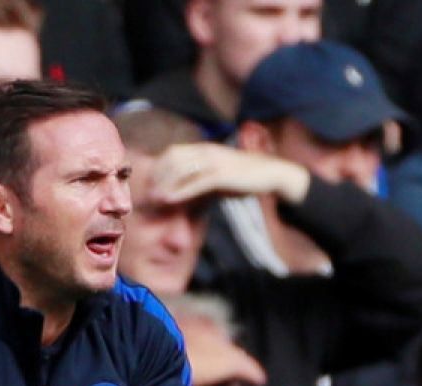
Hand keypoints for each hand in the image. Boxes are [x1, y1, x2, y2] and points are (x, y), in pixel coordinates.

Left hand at [148, 143, 310, 206]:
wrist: (272, 175)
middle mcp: (207, 151)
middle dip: (158, 176)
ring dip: (165, 185)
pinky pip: (195, 183)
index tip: (151, 183)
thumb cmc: (245, 178)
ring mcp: (214, 162)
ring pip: (181, 170)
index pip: (173, 152)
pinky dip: (179, 191)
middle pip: (173, 159)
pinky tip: (169, 200)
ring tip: (155, 198)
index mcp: (205, 148)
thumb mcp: (220, 175)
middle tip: (148, 193)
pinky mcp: (222, 175)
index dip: (159, 167)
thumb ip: (201, 179)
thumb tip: (184, 191)